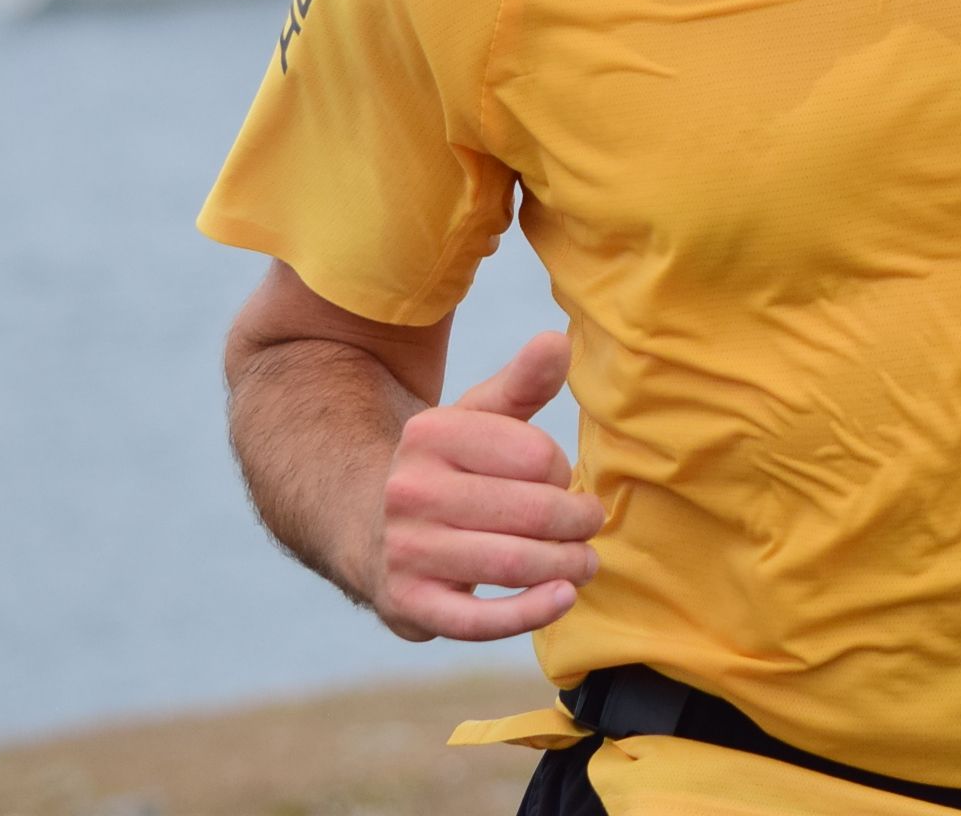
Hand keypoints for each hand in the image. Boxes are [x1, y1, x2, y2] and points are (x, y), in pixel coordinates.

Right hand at [372, 330, 602, 641]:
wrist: (370, 528)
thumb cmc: (448, 469)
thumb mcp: (477, 418)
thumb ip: (522, 383)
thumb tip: (558, 341)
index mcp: (430, 434)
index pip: (535, 456)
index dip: (561, 471)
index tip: (558, 479)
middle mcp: (410, 491)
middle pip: (532, 512)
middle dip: (577, 522)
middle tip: (590, 526)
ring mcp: (406, 551)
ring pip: (513, 564)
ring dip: (566, 566)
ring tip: (585, 562)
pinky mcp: (409, 605)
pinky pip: (477, 620)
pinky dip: (529, 613)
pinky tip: (564, 598)